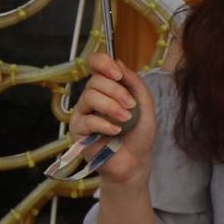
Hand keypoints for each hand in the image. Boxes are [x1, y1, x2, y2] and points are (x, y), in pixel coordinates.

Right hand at [69, 51, 158, 187]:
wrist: (135, 162)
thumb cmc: (139, 133)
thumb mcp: (145, 104)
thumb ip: (135, 83)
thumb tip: (118, 62)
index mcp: (106, 87)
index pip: (95, 64)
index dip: (102, 63)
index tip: (118, 74)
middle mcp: (91, 96)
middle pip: (95, 81)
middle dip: (116, 91)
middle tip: (131, 106)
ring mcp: (82, 113)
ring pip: (89, 96)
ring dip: (111, 106)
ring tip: (126, 119)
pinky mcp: (78, 131)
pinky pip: (87, 120)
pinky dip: (104, 124)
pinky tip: (116, 131)